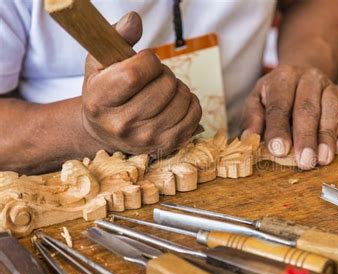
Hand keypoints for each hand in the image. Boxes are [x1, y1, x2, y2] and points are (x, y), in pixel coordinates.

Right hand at [81, 12, 200, 155]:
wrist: (106, 132)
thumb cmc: (105, 92)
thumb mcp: (100, 64)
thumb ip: (116, 37)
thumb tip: (134, 19)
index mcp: (99, 102)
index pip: (135, 74)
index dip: (148, 60)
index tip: (145, 61)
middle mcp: (121, 125)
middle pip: (164, 85)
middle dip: (164, 73)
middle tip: (154, 78)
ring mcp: (146, 138)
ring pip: (182, 98)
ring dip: (178, 87)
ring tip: (163, 90)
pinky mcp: (168, 145)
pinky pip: (194, 114)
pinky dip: (190, 102)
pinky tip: (175, 102)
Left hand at [241, 65, 337, 169]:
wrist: (303, 76)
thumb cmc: (276, 95)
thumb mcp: (257, 100)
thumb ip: (252, 119)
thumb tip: (248, 139)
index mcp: (282, 78)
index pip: (279, 105)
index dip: (278, 129)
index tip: (278, 150)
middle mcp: (308, 78)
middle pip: (307, 109)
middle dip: (306, 138)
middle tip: (304, 162)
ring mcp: (329, 87)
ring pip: (331, 111)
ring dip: (327, 138)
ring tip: (323, 160)